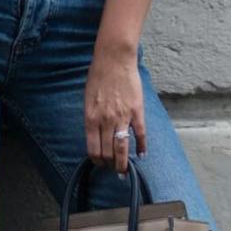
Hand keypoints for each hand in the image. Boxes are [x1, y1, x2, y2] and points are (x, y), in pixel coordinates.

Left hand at [85, 42, 146, 173]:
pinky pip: (140, 135)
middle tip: (112, 168)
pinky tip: (142, 154)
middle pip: (107, 152)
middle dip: (109, 164)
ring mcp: (122, 117)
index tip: (100, 164)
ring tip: (124, 170)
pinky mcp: (137, 112)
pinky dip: (142, 147)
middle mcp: (106, 121)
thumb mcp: (88, 99)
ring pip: (122, 148)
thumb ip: (92, 118)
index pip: (93, 149)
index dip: (97, 160)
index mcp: (91, 118)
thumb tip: (95, 135)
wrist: (114, 60)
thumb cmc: (98, 77)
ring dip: (123, 162)